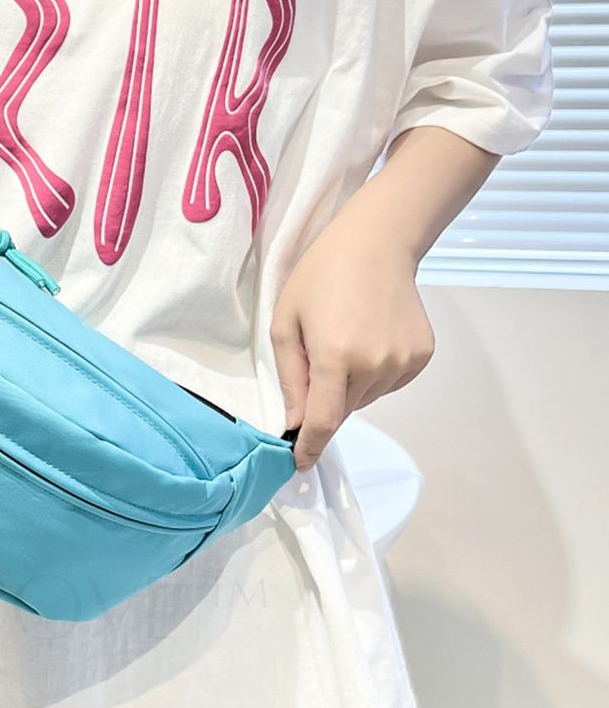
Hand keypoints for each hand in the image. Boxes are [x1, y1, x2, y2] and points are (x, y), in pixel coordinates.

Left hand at [269, 219, 435, 471]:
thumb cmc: (321, 276)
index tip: (300, 465)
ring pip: (367, 398)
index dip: (310, 447)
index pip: (323, 421)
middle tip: (319, 357)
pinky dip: (374, 373)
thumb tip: (295, 423)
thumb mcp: (286, 321)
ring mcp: (403, 362)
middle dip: (325, 400)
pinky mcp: (421, 357)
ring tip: (347, 339)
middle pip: (344, 409)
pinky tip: (370, 337)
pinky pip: (389, 384)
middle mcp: (373, 365)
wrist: (377, 243)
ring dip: (350, 386)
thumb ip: (289, 377)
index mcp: (335, 356)